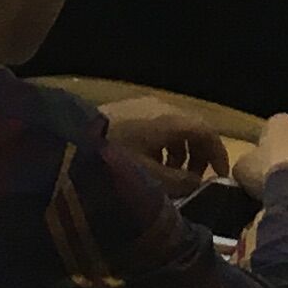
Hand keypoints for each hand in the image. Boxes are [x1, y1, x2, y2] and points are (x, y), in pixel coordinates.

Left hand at [96, 100, 230, 183]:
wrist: (67, 142)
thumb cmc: (115, 161)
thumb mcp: (151, 179)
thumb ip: (181, 182)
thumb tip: (198, 182)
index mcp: (170, 120)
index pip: (207, 131)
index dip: (218, 154)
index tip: (220, 177)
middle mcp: (159, 106)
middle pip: (190, 128)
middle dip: (197, 155)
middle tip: (195, 179)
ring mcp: (140, 105)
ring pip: (171, 127)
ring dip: (178, 151)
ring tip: (172, 175)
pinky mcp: (124, 110)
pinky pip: (154, 126)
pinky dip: (161, 145)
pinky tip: (149, 164)